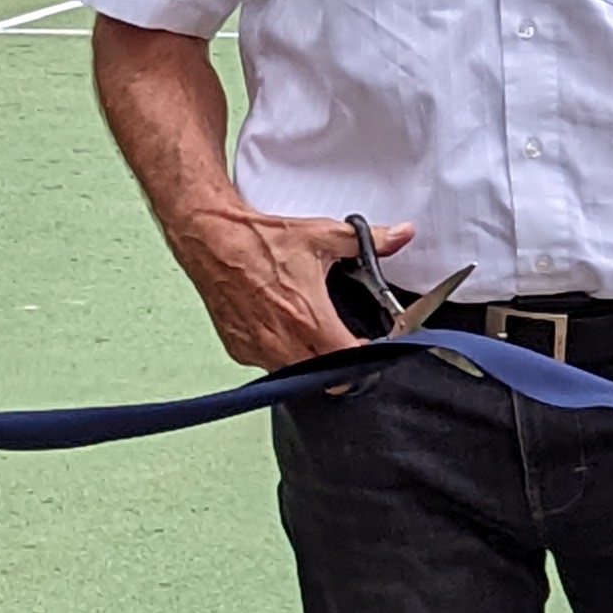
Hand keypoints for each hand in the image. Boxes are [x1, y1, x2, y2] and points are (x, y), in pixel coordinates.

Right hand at [168, 203, 406, 372]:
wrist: (211, 238)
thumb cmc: (259, 240)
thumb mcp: (323, 236)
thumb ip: (370, 241)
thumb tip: (402, 235)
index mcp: (309, 318)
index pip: (348, 362)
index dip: (366, 359)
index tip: (370, 347)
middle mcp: (283, 341)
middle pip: (324, 377)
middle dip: (340, 365)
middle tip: (344, 344)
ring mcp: (258, 349)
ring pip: (295, 372)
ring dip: (308, 359)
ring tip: (311, 332)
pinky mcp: (238, 349)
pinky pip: (267, 364)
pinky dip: (279, 352)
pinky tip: (281, 328)